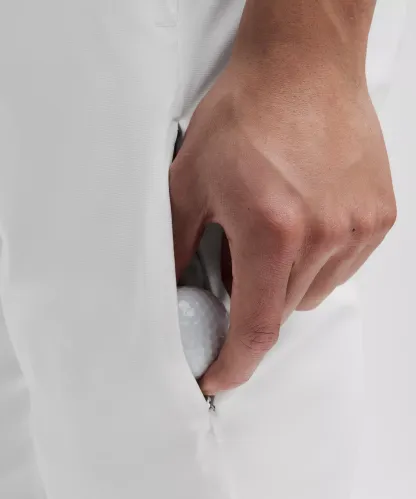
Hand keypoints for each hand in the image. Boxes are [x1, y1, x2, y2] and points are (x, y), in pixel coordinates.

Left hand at [169, 64, 396, 395]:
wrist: (302, 66)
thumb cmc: (248, 112)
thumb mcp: (189, 181)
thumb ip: (176, 246)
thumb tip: (173, 289)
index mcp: (272, 229)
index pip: (256, 326)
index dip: (234, 363)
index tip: (219, 377)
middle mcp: (324, 234)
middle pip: (282, 310)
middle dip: (252, 300)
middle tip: (236, 259)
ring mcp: (357, 227)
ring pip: (312, 292)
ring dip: (285, 280)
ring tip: (271, 229)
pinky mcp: (377, 216)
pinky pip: (341, 267)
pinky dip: (314, 261)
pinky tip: (301, 220)